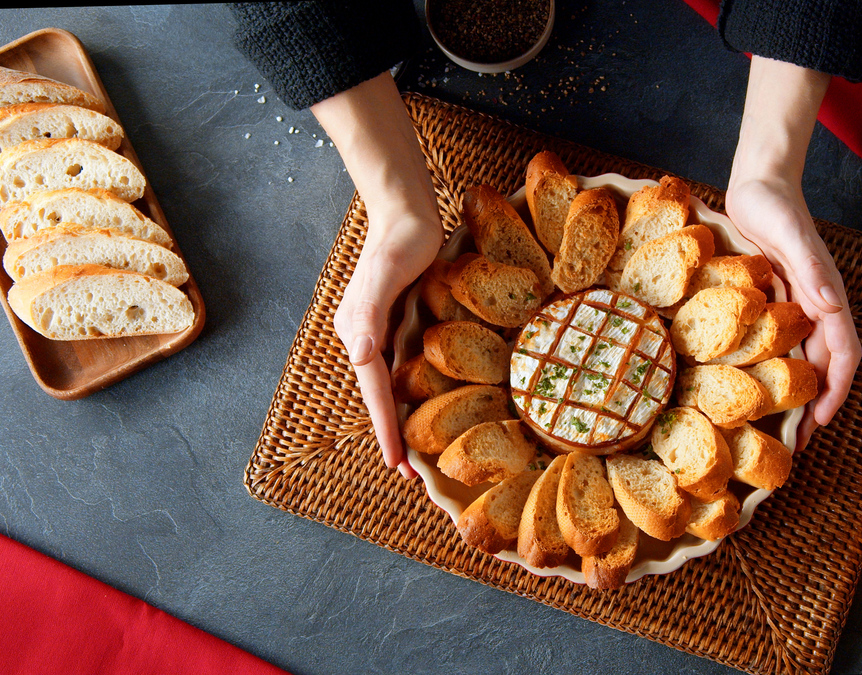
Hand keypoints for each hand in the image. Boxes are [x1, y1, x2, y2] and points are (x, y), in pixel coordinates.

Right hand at [313, 72, 442, 473]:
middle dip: (393, 435)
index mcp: (359, 333)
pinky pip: (405, 367)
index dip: (387, 429)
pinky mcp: (400, 323)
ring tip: (417, 454)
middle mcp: (366, 338)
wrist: (408, 210)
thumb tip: (358, 357)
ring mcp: (382, 331)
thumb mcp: (386, 274)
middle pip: (381, 395)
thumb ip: (369, 314)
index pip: (376, 391)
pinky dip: (414, 392)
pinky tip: (427, 406)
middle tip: (410, 476)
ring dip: (402, 418)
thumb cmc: (400, 240)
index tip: (397, 464)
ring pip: (393, 385)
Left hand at [729, 56, 861, 448]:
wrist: (759, 182)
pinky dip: (769, 369)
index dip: (834, 393)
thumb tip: (832, 308)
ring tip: (771, 426)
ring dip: (791, 394)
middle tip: (790, 444)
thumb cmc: (775, 204)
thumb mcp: (791, 234)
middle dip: (812, 407)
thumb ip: (811, 269)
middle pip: (821, 367)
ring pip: (798, 360)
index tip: (818, 425)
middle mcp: (814, 307)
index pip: (843, 355)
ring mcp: (793, 306)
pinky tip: (747, 386)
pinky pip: (775, 344)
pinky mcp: (771, 302)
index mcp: (825, 297)